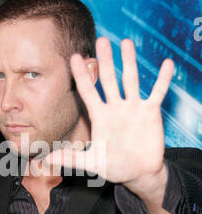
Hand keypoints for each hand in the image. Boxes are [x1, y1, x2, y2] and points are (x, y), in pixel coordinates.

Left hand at [44, 37, 173, 195]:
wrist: (138, 172)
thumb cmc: (114, 167)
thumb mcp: (92, 162)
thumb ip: (71, 158)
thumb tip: (46, 160)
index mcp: (100, 116)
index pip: (88, 91)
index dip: (81, 75)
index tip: (74, 57)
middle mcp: (115, 107)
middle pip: (109, 79)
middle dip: (105, 61)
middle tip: (101, 40)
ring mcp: (133, 108)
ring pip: (131, 80)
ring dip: (129, 62)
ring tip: (126, 43)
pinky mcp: (150, 112)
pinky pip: (158, 92)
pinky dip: (163, 79)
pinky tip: (167, 64)